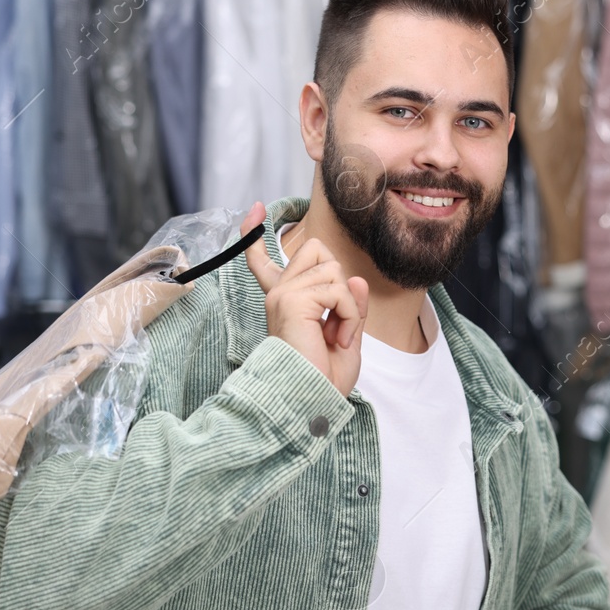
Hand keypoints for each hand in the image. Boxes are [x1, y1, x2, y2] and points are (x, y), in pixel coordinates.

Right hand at [242, 202, 368, 397]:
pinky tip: (337, 337)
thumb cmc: (324, 377)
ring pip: (334, 270)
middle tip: (337, 324)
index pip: (264, 261)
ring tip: (337, 337)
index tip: (256, 210)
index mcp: (286, 302)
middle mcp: (280, 293)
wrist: (312, 399)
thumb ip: (351, 305)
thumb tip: (353, 277)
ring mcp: (284, 294)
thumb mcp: (347, 335)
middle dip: (341, 283)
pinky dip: (348, 315)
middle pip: (320, 251)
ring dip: (348, 307)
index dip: (256, 234)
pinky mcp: (291, 299)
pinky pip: (338, 290)